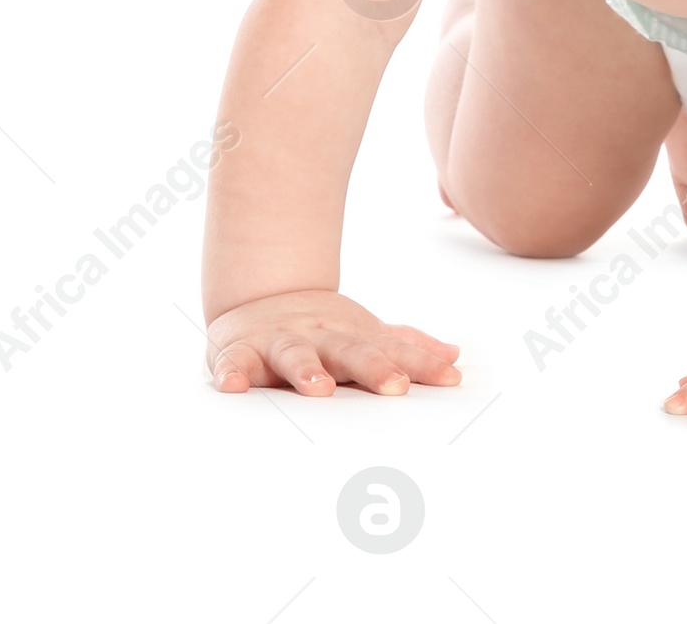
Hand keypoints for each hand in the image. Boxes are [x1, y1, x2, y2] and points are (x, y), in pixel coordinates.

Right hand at [205, 290, 460, 397]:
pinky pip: (234, 362)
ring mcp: (281, 342)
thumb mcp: (364, 335)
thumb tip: (454, 357)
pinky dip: (232, 373)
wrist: (261, 297)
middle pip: (350, 351)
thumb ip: (405, 348)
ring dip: (307, 371)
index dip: (421, 365)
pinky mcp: (240, 351)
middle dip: (373, 368)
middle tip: (396, 386)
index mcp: (353, 336)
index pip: (393, 352)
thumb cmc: (322, 330)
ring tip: (320, 389)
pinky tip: (233, 386)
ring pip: (295, 354)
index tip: (450, 378)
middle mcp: (320, 336)